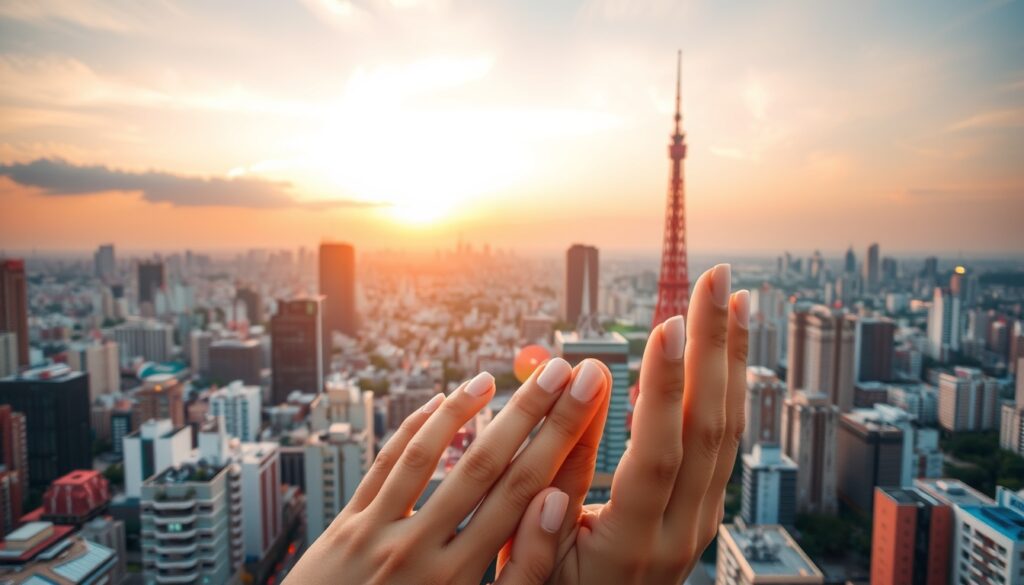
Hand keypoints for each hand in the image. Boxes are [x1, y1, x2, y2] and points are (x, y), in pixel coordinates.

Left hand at [285, 357, 611, 584]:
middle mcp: (421, 550)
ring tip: (494, 377)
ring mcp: (378, 533)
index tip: (585, 400)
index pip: (523, 493)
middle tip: (561, 371)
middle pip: (485, 466)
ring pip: (427, 456)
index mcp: (460, 579)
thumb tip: (552, 507)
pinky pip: (382, 467)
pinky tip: (436, 403)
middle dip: (529, 414)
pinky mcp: (346, 527)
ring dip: (463, 412)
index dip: (560, 440)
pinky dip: (411, 431)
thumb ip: (520, 574)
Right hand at [517, 264, 748, 584]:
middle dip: (713, 347)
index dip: (663, 388)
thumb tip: (574, 409)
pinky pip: (725, 440)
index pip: (658, 453)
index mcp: (632, 543)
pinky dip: (728, 387)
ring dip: (732, 359)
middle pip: (711, 429)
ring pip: (728, 431)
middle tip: (716, 279)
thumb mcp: (532, 567)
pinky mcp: (704, 509)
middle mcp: (681, 530)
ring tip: (736, 298)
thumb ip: (546, 499)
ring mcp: (700, 520)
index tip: (666, 323)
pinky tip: (724, 350)